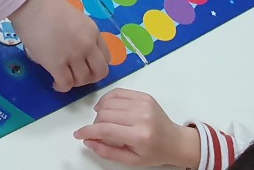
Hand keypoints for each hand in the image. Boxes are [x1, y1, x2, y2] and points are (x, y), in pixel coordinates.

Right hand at [9, 0, 109, 91]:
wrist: (31, 4)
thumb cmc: (48, 7)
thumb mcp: (75, 19)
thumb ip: (81, 36)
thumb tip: (75, 54)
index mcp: (93, 32)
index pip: (107, 58)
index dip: (97, 65)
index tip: (86, 66)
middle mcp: (87, 45)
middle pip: (100, 72)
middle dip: (90, 78)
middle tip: (77, 75)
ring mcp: (73, 55)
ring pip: (82, 80)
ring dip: (74, 82)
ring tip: (64, 77)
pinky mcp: (56, 64)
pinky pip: (66, 84)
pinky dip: (61, 87)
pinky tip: (55, 83)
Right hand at [73, 89, 200, 166]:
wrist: (175, 141)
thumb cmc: (153, 153)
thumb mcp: (131, 160)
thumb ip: (107, 151)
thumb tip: (88, 141)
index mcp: (139, 136)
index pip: (106, 129)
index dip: (88, 131)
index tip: (78, 134)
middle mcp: (141, 117)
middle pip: (105, 114)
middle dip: (95, 123)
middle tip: (97, 131)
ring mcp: (143, 103)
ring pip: (109, 101)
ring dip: (100, 110)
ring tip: (102, 120)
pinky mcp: (144, 96)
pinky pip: (118, 92)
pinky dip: (108, 99)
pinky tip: (106, 107)